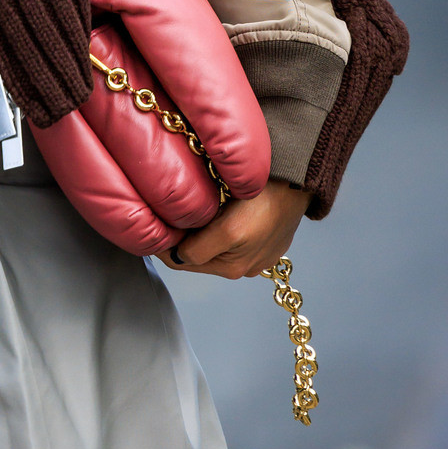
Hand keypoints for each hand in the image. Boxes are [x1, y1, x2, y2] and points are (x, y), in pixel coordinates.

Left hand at [157, 178, 309, 279]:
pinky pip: (232, 235)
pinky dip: (220, 225)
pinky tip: (221, 206)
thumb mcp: (228, 230)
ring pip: (211, 244)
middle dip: (181, 237)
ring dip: (200, 230)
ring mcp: (256, 252)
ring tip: (195, 207)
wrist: (297, 180)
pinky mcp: (266, 239)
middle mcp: (244, 266)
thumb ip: (197, 249)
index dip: (162, 243)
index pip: (180, 262)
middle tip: (168, 211)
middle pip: (196, 254)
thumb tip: (174, 255)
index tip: (150, 224)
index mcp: (232, 268)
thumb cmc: (266, 201)